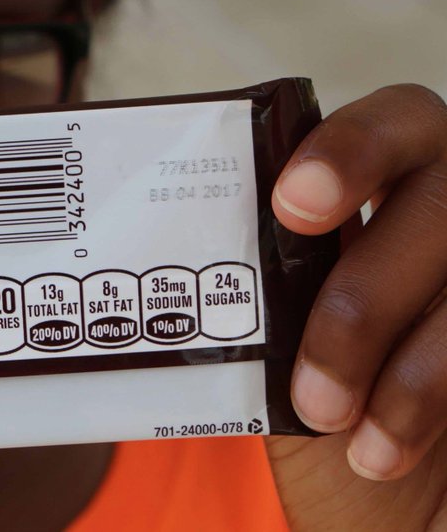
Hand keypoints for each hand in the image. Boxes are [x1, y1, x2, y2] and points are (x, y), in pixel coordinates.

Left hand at [263, 85, 446, 529]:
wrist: (365, 434)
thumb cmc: (301, 347)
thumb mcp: (273, 301)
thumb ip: (252, 267)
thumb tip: (152, 277)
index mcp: (396, 167)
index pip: (393, 121)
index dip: (348, 152)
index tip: (290, 204)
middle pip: (435, 213)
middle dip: (361, 305)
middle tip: (306, 383)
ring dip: (400, 379)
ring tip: (328, 421)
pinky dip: (422, 411)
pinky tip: (378, 449)